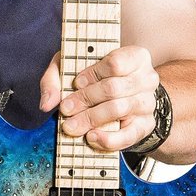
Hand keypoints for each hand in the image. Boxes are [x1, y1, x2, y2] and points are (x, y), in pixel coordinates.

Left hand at [39, 46, 159, 152]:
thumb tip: (47, 103)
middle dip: (85, 100)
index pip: (115, 63)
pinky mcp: (145, 125)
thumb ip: (55, 79)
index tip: (76, 83)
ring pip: (119, 109)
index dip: (92, 74)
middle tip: (66, 109)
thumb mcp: (73, 66)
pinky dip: (108, 139)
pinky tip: (91, 137)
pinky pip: (129, 135)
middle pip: (113, 88)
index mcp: (135, 56)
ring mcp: (148, 103)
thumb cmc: (97, 77)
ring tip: (71, 126)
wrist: (124, 96)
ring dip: (91, 119)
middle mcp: (147, 78)